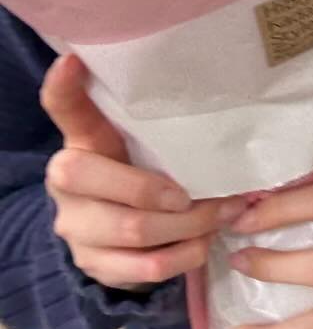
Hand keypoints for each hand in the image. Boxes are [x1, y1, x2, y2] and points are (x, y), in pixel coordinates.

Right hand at [41, 53, 234, 289]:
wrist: (116, 238)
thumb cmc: (141, 174)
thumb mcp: (144, 146)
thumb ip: (165, 129)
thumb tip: (232, 102)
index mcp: (82, 140)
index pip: (65, 109)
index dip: (64, 87)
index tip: (72, 61)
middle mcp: (67, 180)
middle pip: (112, 185)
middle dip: (169, 192)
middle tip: (215, 194)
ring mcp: (75, 226)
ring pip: (136, 230)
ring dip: (191, 226)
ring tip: (222, 216)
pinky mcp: (93, 265)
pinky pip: (145, 267)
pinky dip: (185, 256)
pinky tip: (203, 244)